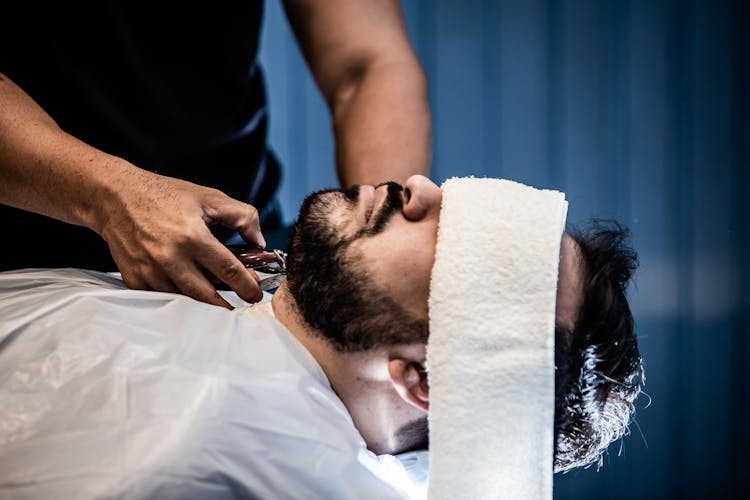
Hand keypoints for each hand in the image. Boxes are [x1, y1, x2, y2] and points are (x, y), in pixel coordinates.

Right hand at [97, 167, 265, 307]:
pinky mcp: (135, 279)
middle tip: (239, 303)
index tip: (256, 294)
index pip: (228, 271)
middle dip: (227, 304)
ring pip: (184, 299)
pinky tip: (186, 286)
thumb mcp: (209, 198)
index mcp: (192, 236)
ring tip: (215, 294)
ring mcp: (150, 271)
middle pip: (207, 296)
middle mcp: (170, 257)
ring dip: (201, 300)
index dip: (247, 286)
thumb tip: (259, 242)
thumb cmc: (163, 195)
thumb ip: (242, 216)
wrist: (115, 196)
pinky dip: (177, 295)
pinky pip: (162, 296)